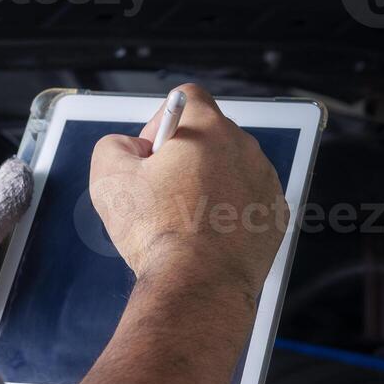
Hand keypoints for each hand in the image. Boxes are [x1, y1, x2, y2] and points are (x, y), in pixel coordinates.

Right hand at [89, 84, 286, 301]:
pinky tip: (208, 236)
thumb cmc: (158, 232)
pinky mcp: (275, 215)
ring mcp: (266, 182)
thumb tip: (130, 147)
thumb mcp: (108, 177)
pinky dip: (231, 212)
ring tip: (186, 220)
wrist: (199, 285)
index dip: (162, 121)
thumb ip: (115, 144)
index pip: (187, 97)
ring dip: (210, 184)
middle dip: (185, 156)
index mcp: (209, 129)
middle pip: (211, 135)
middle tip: (163, 193)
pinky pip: (249, 200)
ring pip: (232, 169)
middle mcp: (245, 148)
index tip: (152, 155)